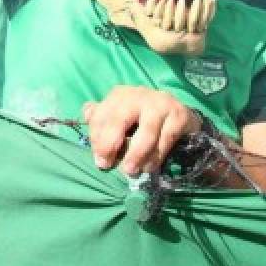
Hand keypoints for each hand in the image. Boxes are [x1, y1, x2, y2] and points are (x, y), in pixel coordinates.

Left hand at [83, 86, 200, 175]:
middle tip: (106, 165)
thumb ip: (102, 118)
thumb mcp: (120, 116)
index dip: (97, 138)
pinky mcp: (179, 115)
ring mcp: (160, 103)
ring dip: (136, 154)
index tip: (99, 160)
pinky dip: (156, 155)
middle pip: (119, 119)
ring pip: (146, 131)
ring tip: (130, 170)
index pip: (101, 115)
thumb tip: (86, 114)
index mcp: (119, 95)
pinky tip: (150, 167)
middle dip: (110, 144)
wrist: (179, 115)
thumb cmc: (142, 118)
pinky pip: (166, 138)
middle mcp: (138, 95)